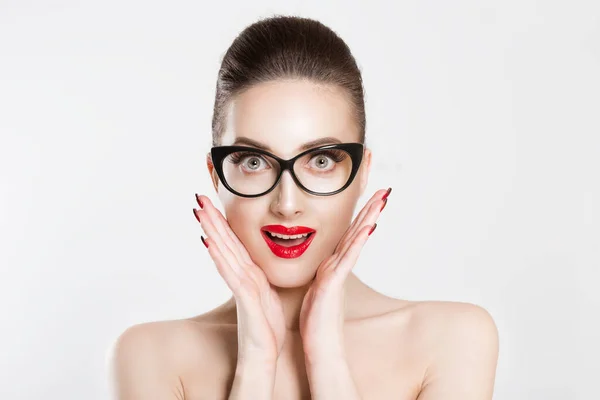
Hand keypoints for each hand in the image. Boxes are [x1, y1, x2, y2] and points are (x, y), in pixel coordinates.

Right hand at [193, 194, 285, 363]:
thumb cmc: (265, 328)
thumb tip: (258, 265)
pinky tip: (211, 243)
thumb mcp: (267, 295)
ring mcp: (240, 287)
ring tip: (200, 212)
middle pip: (224, 243)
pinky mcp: (244, 300)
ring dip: (212, 232)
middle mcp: (241, 277)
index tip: (214, 202)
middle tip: (198, 198)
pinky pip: (232, 275)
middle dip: (212, 220)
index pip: (234, 243)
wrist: (263, 356)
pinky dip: (220, 258)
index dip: (224, 222)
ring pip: (224, 254)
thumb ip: (260, 278)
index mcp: (248, 274)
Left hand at [299, 188, 390, 362]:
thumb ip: (322, 274)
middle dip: (370, 209)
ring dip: (369, 218)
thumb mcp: (315, 289)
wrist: (321, 349)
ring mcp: (338, 274)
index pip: (348, 233)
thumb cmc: (316, 322)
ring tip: (382, 199)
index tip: (368, 195)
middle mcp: (339, 266)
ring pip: (356, 240)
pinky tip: (367, 227)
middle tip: (385, 189)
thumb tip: (324, 264)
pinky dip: (357, 242)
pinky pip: (347, 259)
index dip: (359, 214)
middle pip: (357, 231)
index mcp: (333, 265)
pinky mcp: (333, 284)